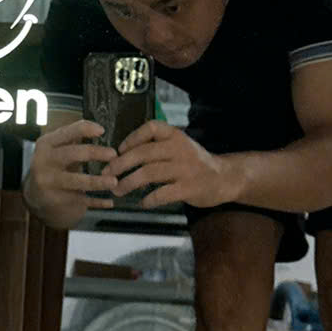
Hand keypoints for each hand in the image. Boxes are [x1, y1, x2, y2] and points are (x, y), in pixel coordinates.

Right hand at [23, 114, 113, 224]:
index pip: (67, 132)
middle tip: (114, 154)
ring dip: (98, 182)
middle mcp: (43, 161)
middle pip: (73, 154)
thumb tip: (99, 128)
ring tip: (114, 181)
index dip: (86, 129)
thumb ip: (73, 138)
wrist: (36, 195)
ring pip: (78, 181)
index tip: (102, 130)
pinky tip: (109, 202)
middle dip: (96, 153)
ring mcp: (48, 182)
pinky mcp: (55, 200)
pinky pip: (81, 199)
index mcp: (46, 144)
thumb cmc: (54, 166)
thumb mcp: (57, 149)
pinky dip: (97, 202)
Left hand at [105, 121, 243, 210]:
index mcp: (175, 136)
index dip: (132, 138)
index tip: (119, 150)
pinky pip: (162, 194)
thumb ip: (157, 147)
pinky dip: (149, 199)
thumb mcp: (179, 146)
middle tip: (107, 174)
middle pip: (143, 153)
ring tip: (117, 190)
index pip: (151, 128)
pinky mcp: (189, 188)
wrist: (224, 177)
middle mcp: (179, 149)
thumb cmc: (194, 163)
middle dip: (120, 164)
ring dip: (128, 183)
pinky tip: (142, 203)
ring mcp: (185, 169)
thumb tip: (121, 154)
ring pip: (149, 173)